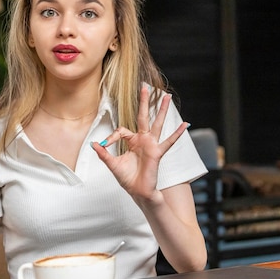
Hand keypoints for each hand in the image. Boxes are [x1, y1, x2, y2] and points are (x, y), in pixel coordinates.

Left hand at [91, 84, 187, 198]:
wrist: (138, 192)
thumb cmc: (128, 178)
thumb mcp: (112, 165)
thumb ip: (104, 154)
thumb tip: (94, 144)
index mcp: (132, 142)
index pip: (122, 130)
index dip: (112, 136)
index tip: (105, 145)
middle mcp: (143, 140)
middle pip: (143, 117)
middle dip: (143, 102)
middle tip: (144, 86)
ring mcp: (151, 145)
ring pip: (157, 124)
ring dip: (161, 110)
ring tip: (167, 97)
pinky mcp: (157, 152)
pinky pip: (168, 142)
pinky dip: (176, 133)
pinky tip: (185, 124)